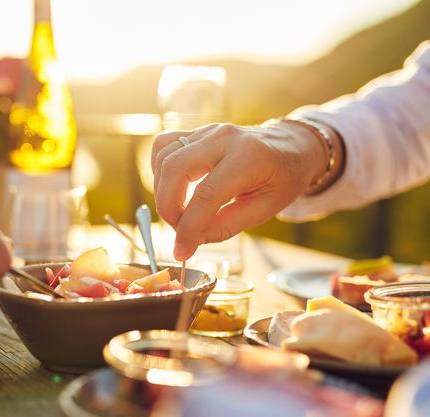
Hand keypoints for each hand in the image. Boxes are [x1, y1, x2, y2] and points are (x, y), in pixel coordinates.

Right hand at [151, 122, 332, 260]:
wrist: (290, 146)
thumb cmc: (282, 178)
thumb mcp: (264, 209)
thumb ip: (226, 225)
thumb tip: (190, 239)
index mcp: (249, 158)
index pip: (206, 195)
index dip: (188, 228)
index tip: (181, 251)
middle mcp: (224, 138)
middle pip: (174, 168)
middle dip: (168, 207)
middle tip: (179, 230)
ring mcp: (207, 131)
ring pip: (164, 157)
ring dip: (162, 191)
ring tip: (179, 213)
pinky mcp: (196, 132)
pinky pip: (164, 147)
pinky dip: (159, 171)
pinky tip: (172, 189)